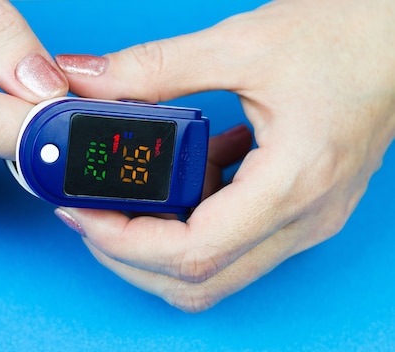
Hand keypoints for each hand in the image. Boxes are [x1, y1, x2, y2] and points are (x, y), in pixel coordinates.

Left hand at [53, 0, 394, 310]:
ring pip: (212, 272)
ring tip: (128, 195)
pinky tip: (188, 175)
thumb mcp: (239, 44)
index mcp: (291, 183)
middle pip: (196, 281)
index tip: (79, 212)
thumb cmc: (346, 35)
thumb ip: (153, 67)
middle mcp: (302, 220)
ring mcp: (304, 222)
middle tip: (89, 213)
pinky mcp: (299, 211)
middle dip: (127, 256)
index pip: (191, 253)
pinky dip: (192, 223)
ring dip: (156, 245)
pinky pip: (233, 243)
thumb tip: (86, 80)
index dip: (121, 242)